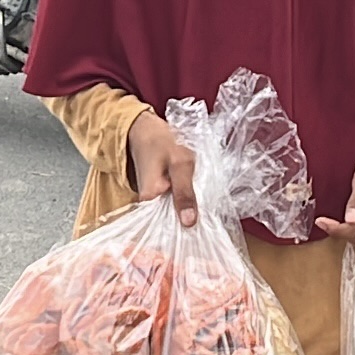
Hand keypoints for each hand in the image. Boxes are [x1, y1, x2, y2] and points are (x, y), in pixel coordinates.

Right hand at [128, 111, 199, 228]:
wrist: (145, 128)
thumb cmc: (163, 141)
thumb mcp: (181, 163)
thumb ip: (184, 193)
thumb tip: (189, 223)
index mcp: (149, 198)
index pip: (168, 224)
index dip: (187, 225)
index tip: (204, 227)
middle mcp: (146, 202)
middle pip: (170, 218)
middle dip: (189, 216)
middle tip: (208, 215)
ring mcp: (151, 197)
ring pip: (172, 209)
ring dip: (187, 206)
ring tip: (203, 205)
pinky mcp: (156, 191)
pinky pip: (171, 201)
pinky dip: (182, 199)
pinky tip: (194, 196)